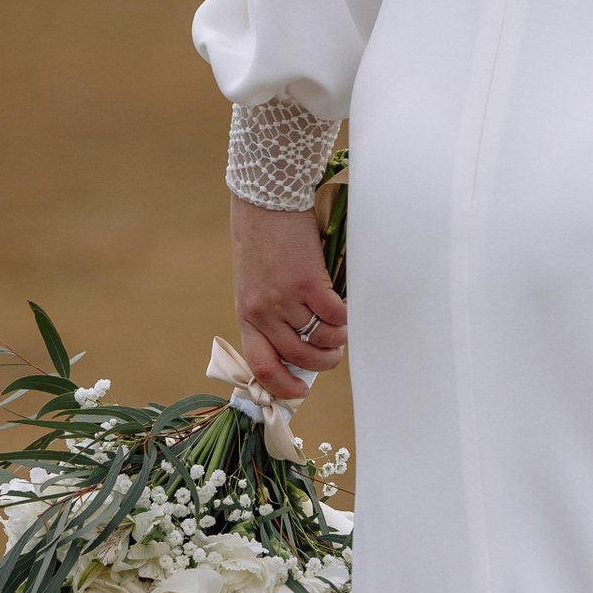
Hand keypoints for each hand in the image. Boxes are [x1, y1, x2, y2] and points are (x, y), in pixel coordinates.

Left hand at [231, 198, 346, 403]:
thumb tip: (303, 344)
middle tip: (333, 353)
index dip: (282, 386)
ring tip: (340, 325)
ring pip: (322, 338)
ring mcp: (284, 299)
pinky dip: (345, 315)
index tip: (300, 390)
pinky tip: (344, 305)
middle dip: (324, 362)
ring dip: (337, 337)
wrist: (266, 201)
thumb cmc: (262, 240)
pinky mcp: (308, 283)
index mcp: (247, 315)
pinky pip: (336, 315)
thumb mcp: (256, 284)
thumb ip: (272, 314)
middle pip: (299, 357)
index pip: (260, 366)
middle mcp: (263, 312)